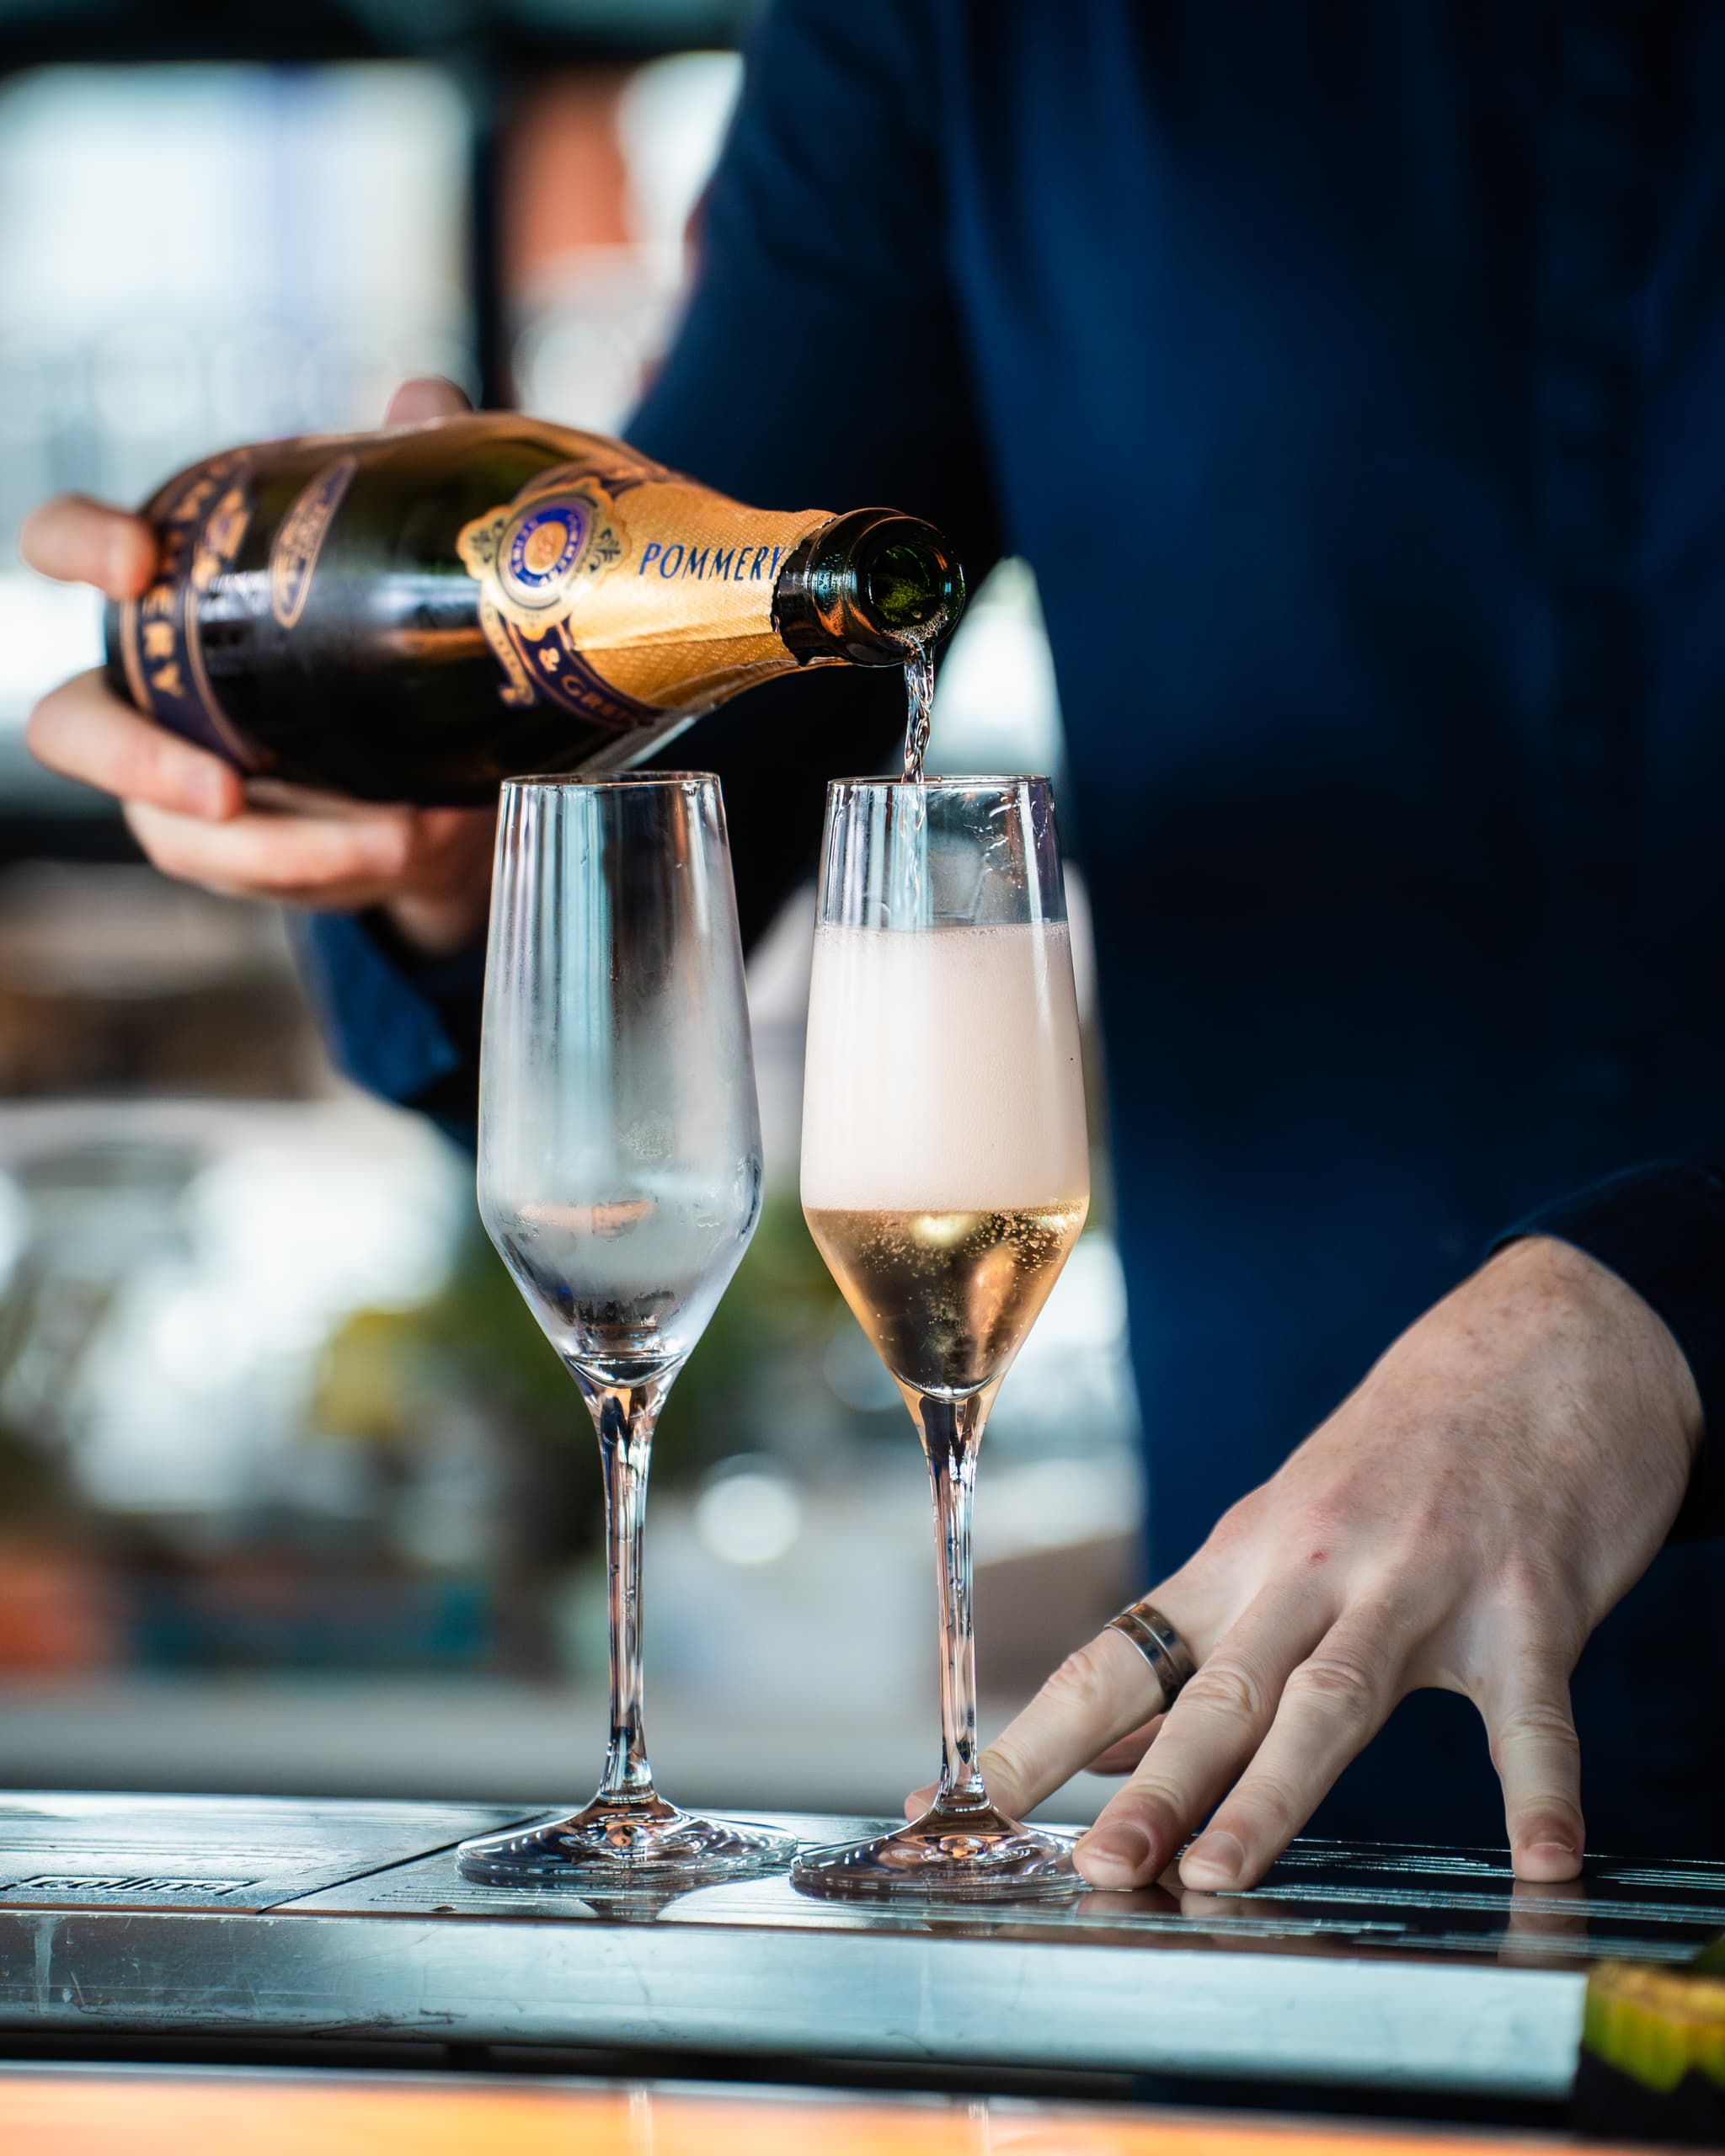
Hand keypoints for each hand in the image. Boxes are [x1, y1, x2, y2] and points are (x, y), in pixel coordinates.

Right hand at [18, 377, 495, 956]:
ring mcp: (176, 781)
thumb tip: (427, 398)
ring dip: (276, 843)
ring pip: (166, 828)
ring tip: (390, 833)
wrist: (430, 763)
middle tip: (223, 787)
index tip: (134, 563)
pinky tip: (398, 850)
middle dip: (131, 761)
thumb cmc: (376, 637)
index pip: (65, 545)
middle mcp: (145, 692)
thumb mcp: (396, 559)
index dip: (75, 545)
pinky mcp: (229, 853)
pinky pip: (249, 876)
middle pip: (69, 728)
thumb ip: (403, 473)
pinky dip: (325, 868)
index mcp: (164, 594)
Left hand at [932, 1235, 1701, 1890]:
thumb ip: (1203, 1643)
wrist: (1540, 1348)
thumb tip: (1103, 1745)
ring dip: (1274, 1795)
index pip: (1123, 1657)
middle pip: (1219, 1689)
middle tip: (1098, 1870)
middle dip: (1153, 1784)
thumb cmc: (1400, 1458)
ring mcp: (1423, 1583)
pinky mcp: (1530, 1602)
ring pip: (1334, 1699)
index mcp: (1245, 1559)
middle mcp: (1316, 1568)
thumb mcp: (1283, 1531)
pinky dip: (1538, 1788)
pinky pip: (1535, 1712)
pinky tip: (1542, 1862)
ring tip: (1220, 1879)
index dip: (1046, 1733)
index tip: (972, 1801)